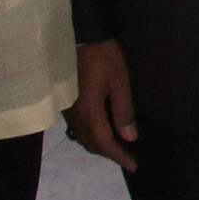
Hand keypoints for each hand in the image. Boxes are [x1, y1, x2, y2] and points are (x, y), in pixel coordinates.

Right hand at [66, 39, 138, 170]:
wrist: (79, 33)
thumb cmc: (102, 55)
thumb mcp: (119, 81)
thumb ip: (123, 111)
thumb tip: (129, 138)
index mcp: (89, 111)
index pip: (104, 143)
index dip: (119, 156)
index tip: (133, 166)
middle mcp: (74, 114)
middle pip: (90, 143)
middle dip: (109, 153)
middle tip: (126, 158)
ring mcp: (67, 108)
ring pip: (81, 136)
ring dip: (98, 145)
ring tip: (116, 147)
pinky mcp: (65, 100)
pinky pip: (77, 127)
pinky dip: (90, 134)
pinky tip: (100, 130)